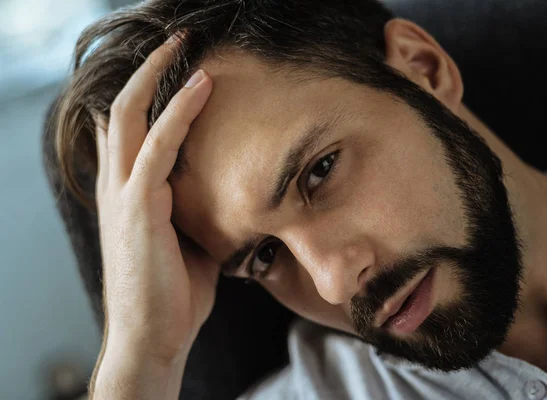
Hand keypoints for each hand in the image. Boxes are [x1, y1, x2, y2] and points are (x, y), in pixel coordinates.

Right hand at [94, 38, 217, 364]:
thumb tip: (222, 189)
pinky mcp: (137, 207)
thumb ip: (192, 207)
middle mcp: (116, 185)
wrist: (156, 335)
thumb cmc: (174, 291)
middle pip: (122, 108)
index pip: (127, 128)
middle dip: (148, 69)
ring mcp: (122, 194)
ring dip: (159, 75)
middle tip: (178, 41)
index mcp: (127, 191)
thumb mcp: (185, 238)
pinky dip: (179, 112)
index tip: (176, 66)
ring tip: (186, 45)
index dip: (146, 92)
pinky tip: (200, 86)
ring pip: (132, 116)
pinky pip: (158, 146)